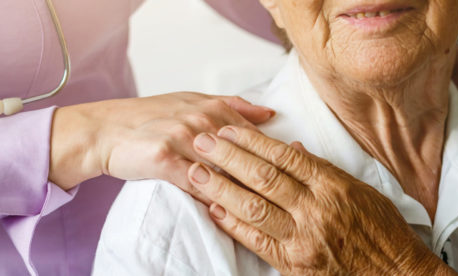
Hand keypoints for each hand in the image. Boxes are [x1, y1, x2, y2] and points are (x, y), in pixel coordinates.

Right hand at [48, 92, 273, 191]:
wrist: (104, 130)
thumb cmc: (149, 117)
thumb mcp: (193, 102)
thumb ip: (233, 107)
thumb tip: (269, 114)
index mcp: (213, 107)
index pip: (256, 135)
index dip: (273, 158)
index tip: (289, 176)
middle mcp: (201, 120)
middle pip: (245, 153)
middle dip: (265, 176)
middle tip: (283, 197)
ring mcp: (184, 138)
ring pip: (224, 169)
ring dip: (243, 190)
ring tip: (262, 208)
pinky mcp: (165, 158)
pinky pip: (197, 183)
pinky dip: (213, 198)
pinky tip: (226, 211)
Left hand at [187, 126, 455, 274]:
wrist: (396, 274)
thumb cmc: (383, 231)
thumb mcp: (362, 191)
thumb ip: (324, 170)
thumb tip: (292, 149)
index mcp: (335, 186)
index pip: (285, 156)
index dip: (252, 141)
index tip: (229, 129)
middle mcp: (317, 210)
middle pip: (263, 177)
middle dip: (227, 157)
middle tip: (202, 140)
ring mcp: (303, 239)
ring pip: (252, 207)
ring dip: (220, 188)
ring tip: (196, 171)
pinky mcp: (293, 263)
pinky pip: (255, 240)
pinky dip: (231, 224)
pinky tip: (213, 209)